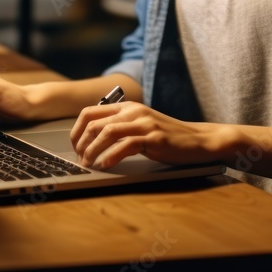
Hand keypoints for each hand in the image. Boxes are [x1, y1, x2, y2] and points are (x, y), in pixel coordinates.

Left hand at [70, 101, 222, 169]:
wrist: (196, 139)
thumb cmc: (167, 135)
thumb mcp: (140, 125)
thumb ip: (120, 126)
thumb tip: (92, 140)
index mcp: (127, 106)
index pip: (90, 112)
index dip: (77, 130)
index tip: (75, 146)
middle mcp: (133, 111)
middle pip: (95, 123)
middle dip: (81, 143)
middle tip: (80, 158)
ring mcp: (144, 123)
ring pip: (107, 133)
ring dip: (92, 150)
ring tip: (88, 163)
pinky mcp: (153, 138)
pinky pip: (126, 145)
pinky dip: (111, 156)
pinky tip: (106, 165)